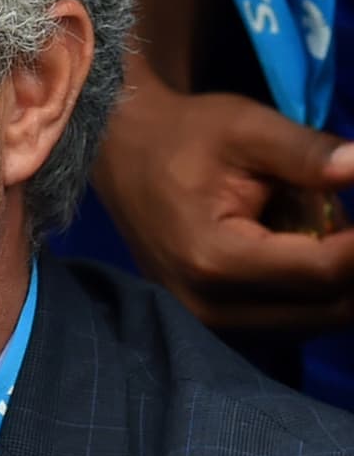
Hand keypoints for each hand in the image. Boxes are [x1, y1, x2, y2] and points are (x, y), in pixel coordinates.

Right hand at [94, 72, 353, 329]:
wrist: (124, 155)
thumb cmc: (184, 136)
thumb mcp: (246, 128)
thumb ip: (309, 152)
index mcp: (214, 258)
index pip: (323, 271)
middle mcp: (210, 307)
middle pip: (329, 307)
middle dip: (352, 261)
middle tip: (335, 210)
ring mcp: (209, 324)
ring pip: (316, 321)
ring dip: (335, 278)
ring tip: (311, 223)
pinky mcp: (214, 327)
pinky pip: (292, 324)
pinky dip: (312, 291)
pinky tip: (294, 247)